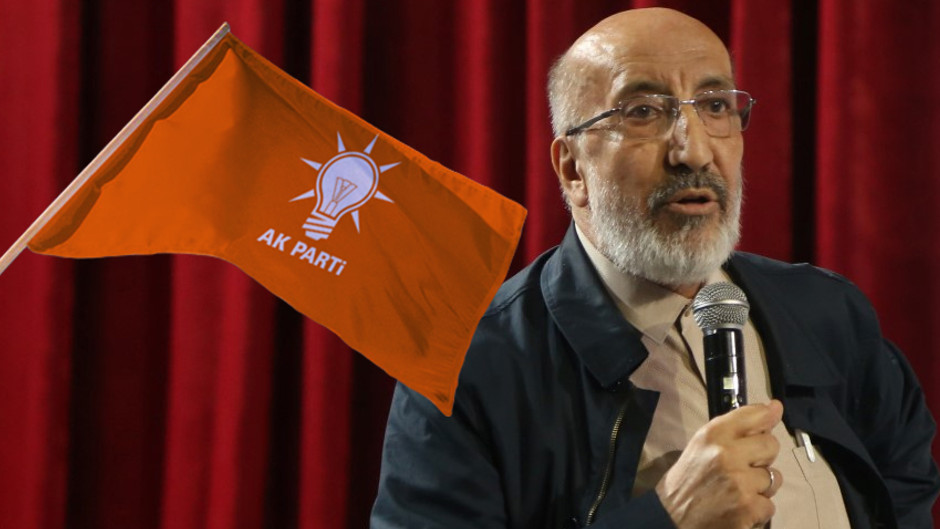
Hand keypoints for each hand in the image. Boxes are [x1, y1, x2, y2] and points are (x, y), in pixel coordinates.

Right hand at [655, 400, 783, 528]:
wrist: (671, 518)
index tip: (773, 413)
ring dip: (760, 487)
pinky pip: (770, 504)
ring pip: (774, 478)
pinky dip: (756, 509)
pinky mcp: (748, 508)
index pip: (754, 415)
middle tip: (743, 467)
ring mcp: (740, 482)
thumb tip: (775, 408)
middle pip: (771, 445)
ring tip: (738, 491)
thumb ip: (737, 427)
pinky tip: (738, 508)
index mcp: (713, 435)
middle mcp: (727, 454)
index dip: (767, 416)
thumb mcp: (702, 445)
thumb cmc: (688, 479)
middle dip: (762, 457)